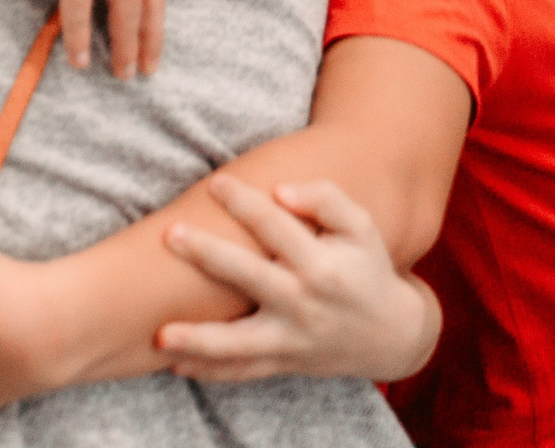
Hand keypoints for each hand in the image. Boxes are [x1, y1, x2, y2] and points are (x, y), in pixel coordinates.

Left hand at [157, 175, 440, 382]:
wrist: (393, 336)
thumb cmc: (366, 268)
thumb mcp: (361, 228)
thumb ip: (326, 199)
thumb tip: (280, 190)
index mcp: (322, 266)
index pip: (275, 226)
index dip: (244, 201)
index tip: (215, 183)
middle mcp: (304, 304)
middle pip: (249, 276)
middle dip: (208, 255)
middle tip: (170, 233)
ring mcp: (292, 339)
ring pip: (240, 342)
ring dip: (200, 340)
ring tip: (161, 335)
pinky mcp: (284, 362)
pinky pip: (242, 370)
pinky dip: (210, 371)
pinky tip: (174, 365)